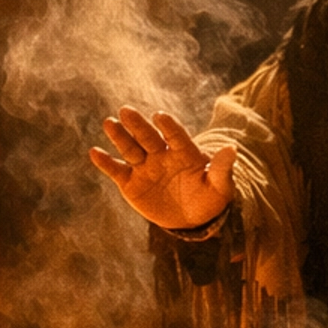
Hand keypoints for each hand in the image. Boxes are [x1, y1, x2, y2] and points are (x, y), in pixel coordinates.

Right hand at [89, 107, 236, 230]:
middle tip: (126, 110)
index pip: (176, 136)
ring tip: (109, 123)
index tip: (161, 117)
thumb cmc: (208, 197)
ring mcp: (145, 167)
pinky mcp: (130, 182)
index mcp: (184, 152)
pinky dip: (105, 162)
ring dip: (120, 137)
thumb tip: (233, 148)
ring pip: (131, 149)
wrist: (191, 217)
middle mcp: (162, 154)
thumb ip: (222, 168)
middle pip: (149, 137)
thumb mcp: (220, 187)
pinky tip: (94, 152)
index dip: (169, 127)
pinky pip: (117, 171)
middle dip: (138, 125)